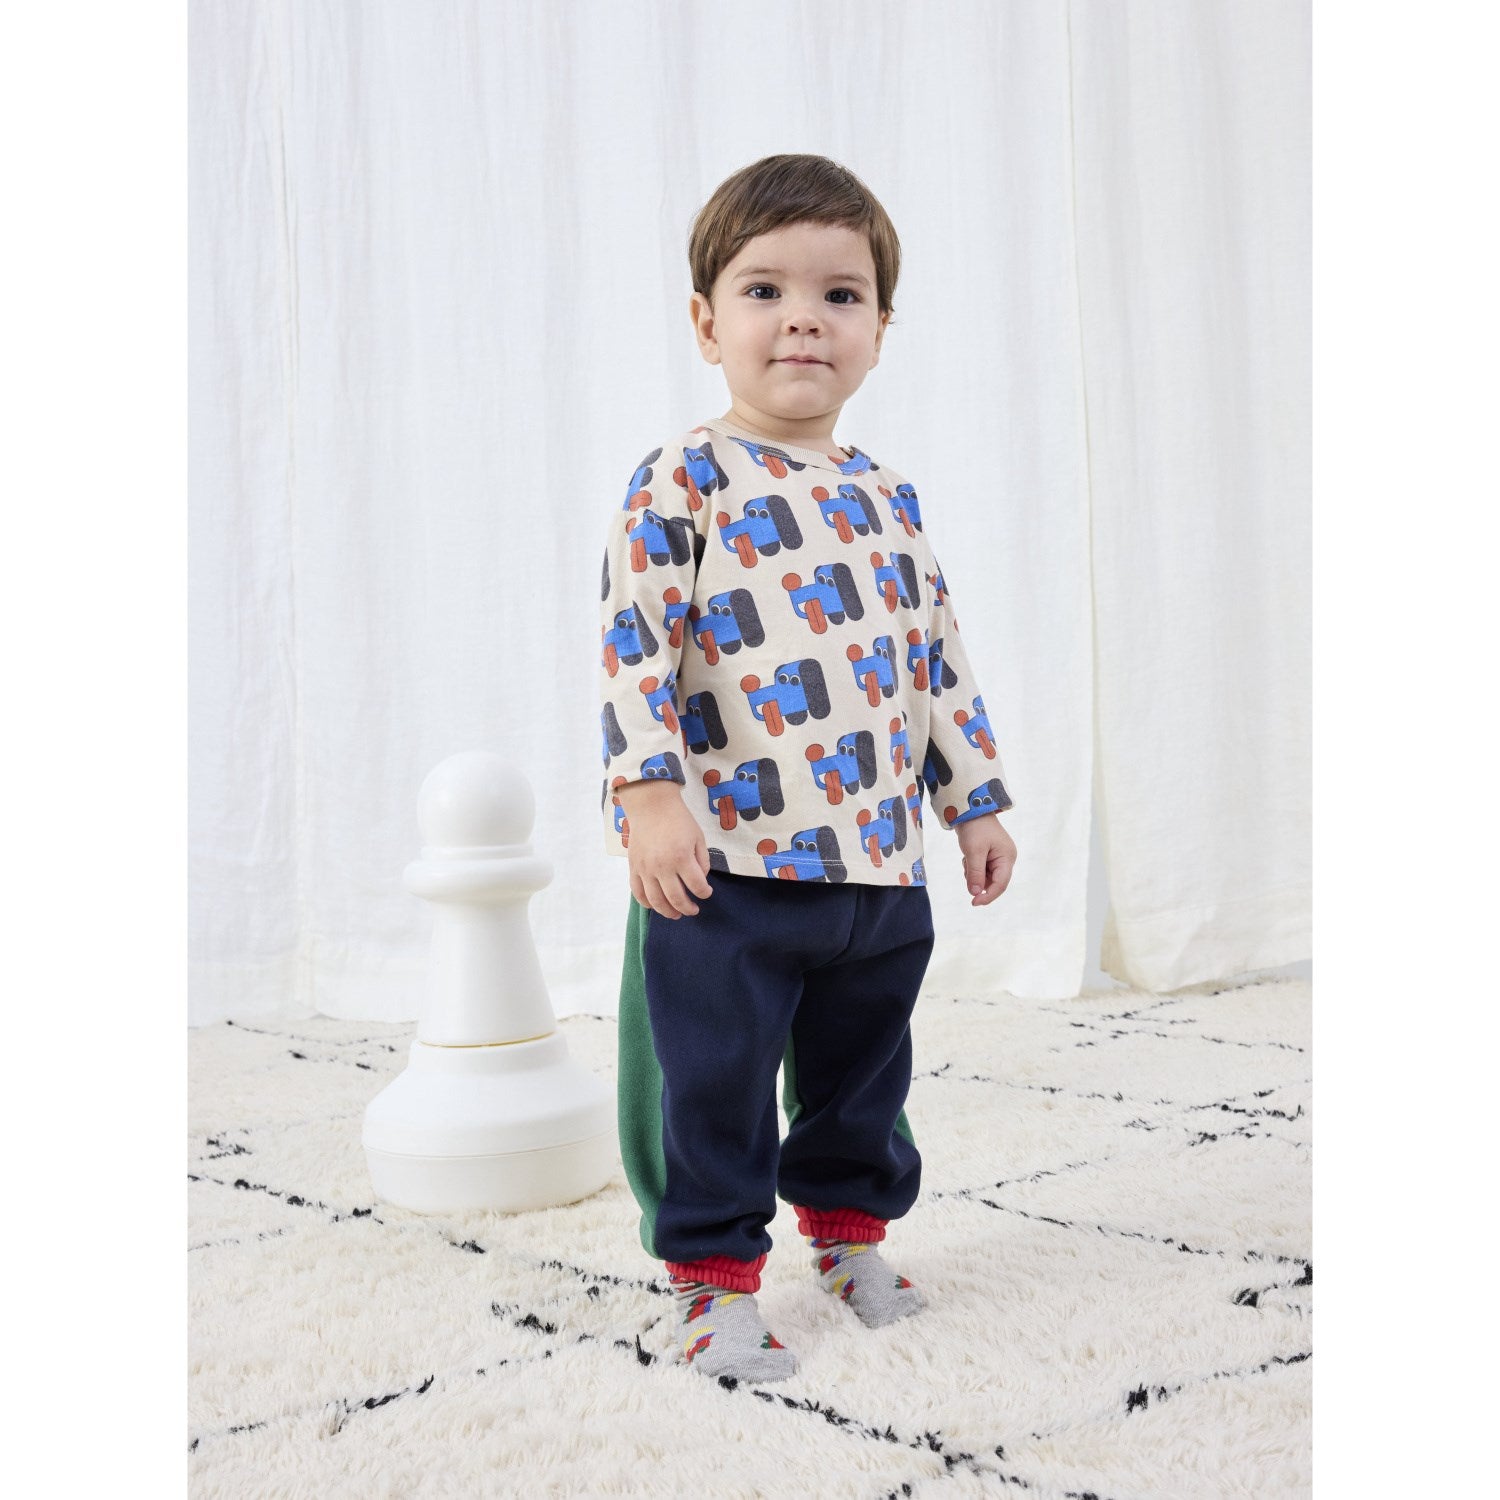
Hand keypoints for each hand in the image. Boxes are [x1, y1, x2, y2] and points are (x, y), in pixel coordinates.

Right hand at [615, 779, 713, 918]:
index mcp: (681, 858)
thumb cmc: (678, 819)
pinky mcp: (633, 868)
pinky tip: (655, 905)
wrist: (651, 806)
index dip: (705, 893)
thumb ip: (702, 861)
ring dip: (668, 912)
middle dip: (688, 908)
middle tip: (694, 910)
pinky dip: (646, 903)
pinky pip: (638, 893)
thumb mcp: (698, 837)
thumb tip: (699, 880)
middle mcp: (662, 867)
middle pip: (676, 898)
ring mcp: (645, 869)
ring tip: (676, 914)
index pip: (697, 886)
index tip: (707, 892)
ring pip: (656, 901)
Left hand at [955, 814, 1015, 905]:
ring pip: (985, 877)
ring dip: (973, 873)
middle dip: (978, 880)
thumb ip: (975, 873)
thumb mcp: (973, 851)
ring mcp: (998, 858)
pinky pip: (981, 870)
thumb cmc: (974, 828)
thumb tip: (975, 893)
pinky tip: (967, 856)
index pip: (1000, 884)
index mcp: (1007, 857)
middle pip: (993, 882)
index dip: (988, 896)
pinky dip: (972, 868)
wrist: (969, 809)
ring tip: (967, 858)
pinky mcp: (989, 856)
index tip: (974, 903)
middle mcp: (1006, 859)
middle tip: (966, 869)